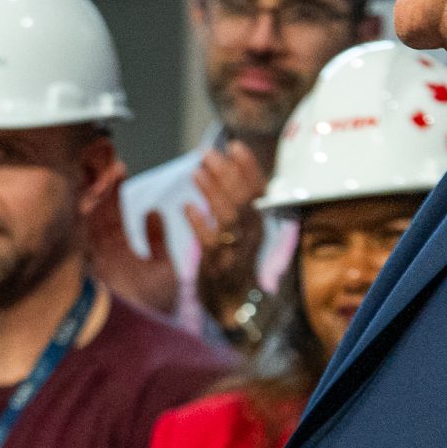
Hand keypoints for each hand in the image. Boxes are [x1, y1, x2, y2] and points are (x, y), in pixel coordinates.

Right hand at [85, 161, 179, 317]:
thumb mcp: (163, 270)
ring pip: (89, 220)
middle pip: (93, 213)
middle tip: (101, 156)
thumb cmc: (158, 312)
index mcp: (116, 258)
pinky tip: (117, 195)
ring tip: (107, 166)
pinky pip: (92, 237)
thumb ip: (157, 242)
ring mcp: (94, 264)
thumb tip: (153, 211)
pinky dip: (99, 215)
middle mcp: (101, 259)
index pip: (109, 217)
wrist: (153, 344)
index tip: (117, 165)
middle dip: (96, 183)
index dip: (111, 190)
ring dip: (97, 192)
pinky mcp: (93, 271)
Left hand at [185, 144, 267, 331]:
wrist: (233, 302)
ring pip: (228, 218)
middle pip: (243, 199)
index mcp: (258, 222)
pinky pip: (212, 243)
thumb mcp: (238, 227)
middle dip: (226, 173)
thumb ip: (231, 200)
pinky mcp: (218, 266)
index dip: (249, 167)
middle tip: (207, 153)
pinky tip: (188, 207)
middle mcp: (251, 234)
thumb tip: (219, 166)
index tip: (234, 145)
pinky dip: (200, 224)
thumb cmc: (233, 258)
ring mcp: (236, 250)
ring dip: (213, 192)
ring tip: (196, 172)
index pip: (259, 190)